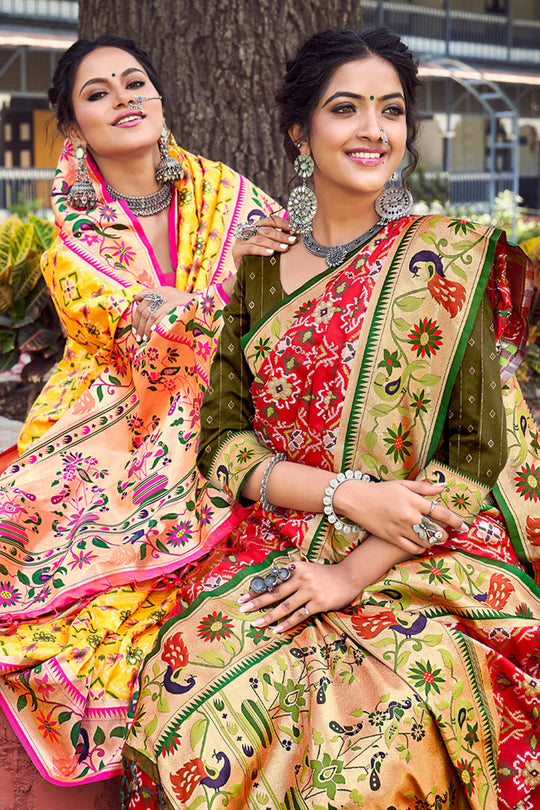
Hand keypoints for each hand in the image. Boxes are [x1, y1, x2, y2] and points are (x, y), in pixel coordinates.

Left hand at [132, 286, 192, 341]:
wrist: (204, 304)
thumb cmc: (185, 303)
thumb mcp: (168, 294)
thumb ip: (152, 295)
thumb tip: (135, 296)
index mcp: (162, 291)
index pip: (142, 303)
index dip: (136, 318)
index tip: (135, 330)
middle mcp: (165, 293)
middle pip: (145, 310)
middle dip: (140, 326)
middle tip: (138, 337)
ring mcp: (171, 300)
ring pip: (151, 316)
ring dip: (146, 329)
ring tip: (145, 339)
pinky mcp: (177, 306)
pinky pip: (162, 317)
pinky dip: (156, 326)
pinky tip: (153, 333)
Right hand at [232, 215, 296, 267]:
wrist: (243, 273)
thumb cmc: (259, 258)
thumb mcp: (269, 247)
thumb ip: (278, 239)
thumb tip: (295, 235)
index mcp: (256, 227)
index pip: (271, 221)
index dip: (283, 223)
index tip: (294, 229)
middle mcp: (248, 231)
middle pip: (267, 230)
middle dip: (281, 235)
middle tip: (293, 240)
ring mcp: (241, 240)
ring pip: (260, 239)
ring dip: (274, 243)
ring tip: (285, 248)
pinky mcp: (237, 250)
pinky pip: (251, 248)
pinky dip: (261, 250)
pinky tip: (271, 253)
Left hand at [237, 558, 364, 633]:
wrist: (349, 577)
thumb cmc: (325, 575)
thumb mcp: (306, 569)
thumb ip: (291, 576)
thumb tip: (270, 587)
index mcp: (296, 567)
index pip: (272, 580)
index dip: (257, 589)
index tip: (242, 597)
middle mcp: (301, 578)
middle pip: (274, 593)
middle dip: (257, 602)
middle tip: (243, 609)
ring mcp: (310, 591)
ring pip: (285, 606)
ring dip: (269, 616)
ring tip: (256, 623)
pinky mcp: (319, 603)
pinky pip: (299, 615)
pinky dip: (287, 624)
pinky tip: (277, 630)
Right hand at [334, 479, 467, 554]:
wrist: (357, 499)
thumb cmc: (381, 490)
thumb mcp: (402, 484)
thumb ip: (424, 488)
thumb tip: (443, 488)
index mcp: (414, 501)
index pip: (441, 512)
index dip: (456, 520)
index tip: (463, 525)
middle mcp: (410, 516)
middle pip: (436, 530)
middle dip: (446, 534)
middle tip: (448, 534)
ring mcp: (401, 529)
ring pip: (426, 542)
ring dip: (434, 542)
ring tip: (436, 539)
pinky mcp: (392, 538)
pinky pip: (412, 548)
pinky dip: (421, 548)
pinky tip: (423, 545)